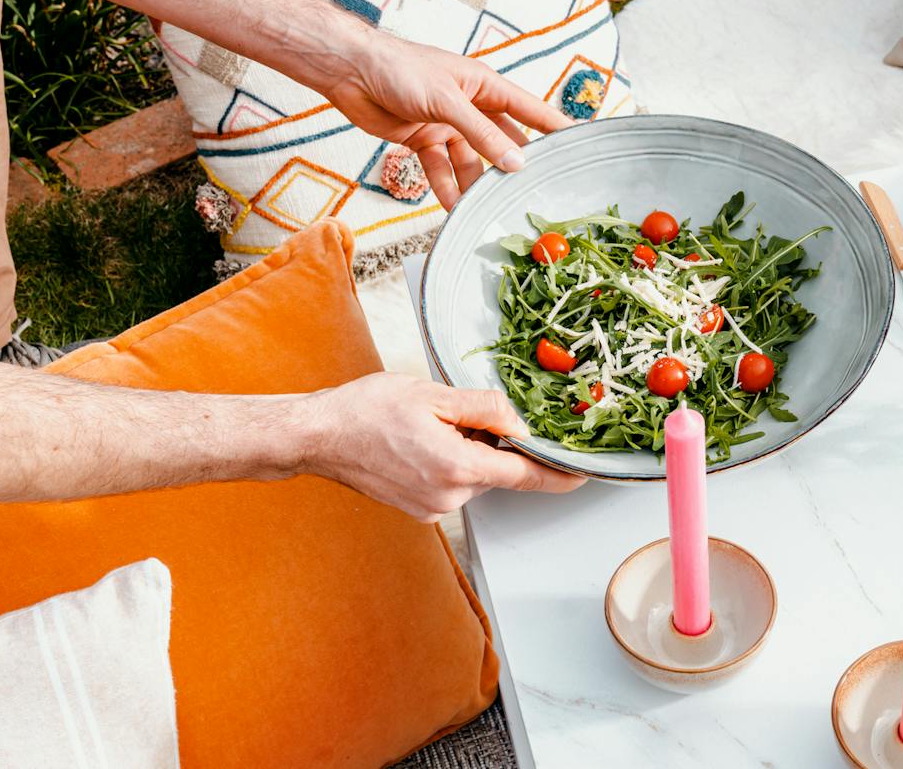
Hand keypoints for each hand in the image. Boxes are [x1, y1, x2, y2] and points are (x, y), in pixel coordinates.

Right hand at [298, 373, 582, 520]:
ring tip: (430, 425)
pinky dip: (451, 462)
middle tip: (460, 413)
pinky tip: (422, 442)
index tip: (583, 474)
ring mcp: (433, 508)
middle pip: (498, 469)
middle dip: (495, 442)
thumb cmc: (366, 410)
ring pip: (475, 475)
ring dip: (469, 451)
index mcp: (457, 467)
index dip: (558, 473)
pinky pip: (453, 483)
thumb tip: (520, 421)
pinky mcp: (420, 509)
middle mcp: (448, 496)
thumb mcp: (433, 394)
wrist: (318, 436)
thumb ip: (484, 408)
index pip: (524, 475)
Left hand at [322, 31, 574, 207]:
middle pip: (501, 141)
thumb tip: (516, 164)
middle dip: (512, 167)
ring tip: (487, 209)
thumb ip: (482, 134)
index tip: (578, 144)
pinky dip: (446, 186)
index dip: (553, 127)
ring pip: (471, 161)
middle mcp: (469, 105)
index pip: (528, 109)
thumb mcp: (447, 102)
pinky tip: (453, 207)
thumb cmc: (400, 69)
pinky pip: (441, 168)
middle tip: (531, 193)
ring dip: (476, 184)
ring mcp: (446, 124)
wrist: (350, 72)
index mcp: (483, 85)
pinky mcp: (423, 139)